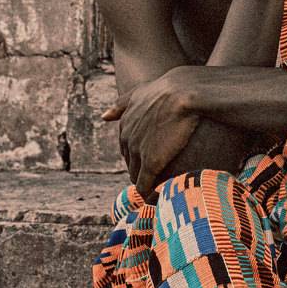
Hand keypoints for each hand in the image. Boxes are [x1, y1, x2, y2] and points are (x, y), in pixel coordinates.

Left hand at [102, 70, 198, 199]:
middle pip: (129, 161)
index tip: (147, 161)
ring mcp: (138, 151)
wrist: (183, 93)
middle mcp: (127, 138)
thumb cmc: (169, 90)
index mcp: (125, 124)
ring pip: (135, 174)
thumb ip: (121, 104)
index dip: (136, 155)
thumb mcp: (139, 92)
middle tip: (152, 178)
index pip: (126, 146)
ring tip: (154, 191)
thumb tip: (104, 117)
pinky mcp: (151, 162)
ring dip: (143, 184)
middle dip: (137, 170)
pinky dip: (148, 192)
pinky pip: (145, 184)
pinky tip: (154, 197)